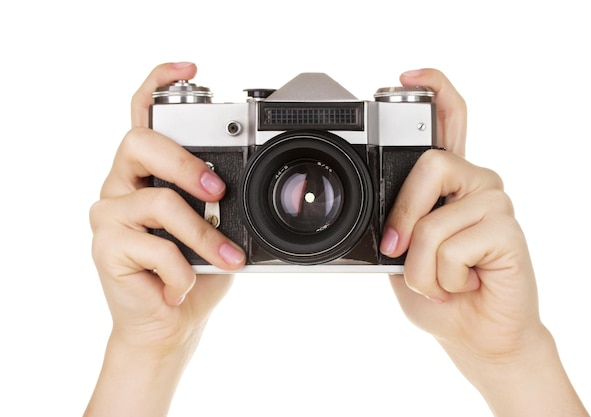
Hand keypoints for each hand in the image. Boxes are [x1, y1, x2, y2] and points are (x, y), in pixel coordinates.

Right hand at [85, 62, 244, 416]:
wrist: (170, 322)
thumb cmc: (195, 271)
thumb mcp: (217, 228)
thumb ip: (219, 202)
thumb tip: (241, 186)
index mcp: (149, 170)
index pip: (143, 114)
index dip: (159, 83)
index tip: (191, 68)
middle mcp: (123, 183)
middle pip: (140, 142)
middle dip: (186, 163)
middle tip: (218, 191)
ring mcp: (109, 213)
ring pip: (158, 202)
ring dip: (202, 236)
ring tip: (225, 259)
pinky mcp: (105, 247)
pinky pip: (157, 248)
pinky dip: (184, 272)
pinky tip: (183, 286)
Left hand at [382, 69, 587, 415]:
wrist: (472, 335)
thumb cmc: (438, 292)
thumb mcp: (401, 254)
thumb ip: (394, 224)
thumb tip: (379, 220)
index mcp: (449, 182)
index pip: (449, 120)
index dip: (434, 89)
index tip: (408, 75)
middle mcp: (476, 182)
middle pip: (431, 162)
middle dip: (404, 217)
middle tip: (401, 251)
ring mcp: (494, 203)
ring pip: (432, 223)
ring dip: (422, 268)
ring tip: (443, 280)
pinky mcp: (507, 230)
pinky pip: (451, 250)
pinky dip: (444, 280)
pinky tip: (467, 284)